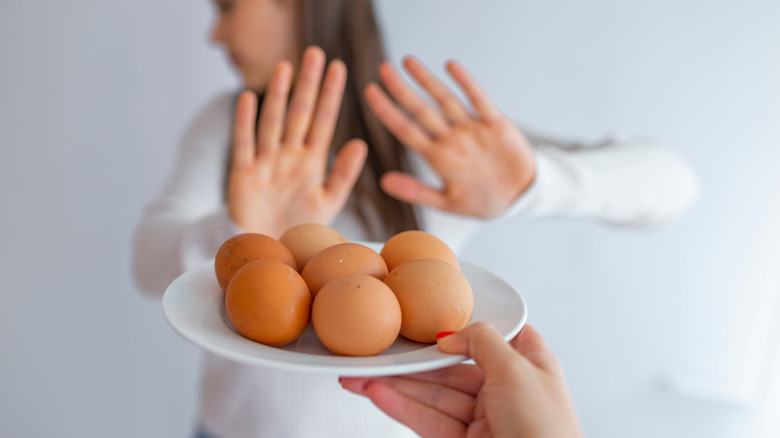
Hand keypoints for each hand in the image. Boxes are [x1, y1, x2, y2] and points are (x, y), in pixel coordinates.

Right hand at [227, 46, 366, 237]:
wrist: (271, 253)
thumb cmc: (302, 231)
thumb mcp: (328, 202)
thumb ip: (343, 174)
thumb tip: (360, 143)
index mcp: (312, 163)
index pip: (324, 121)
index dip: (331, 95)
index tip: (339, 67)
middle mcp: (289, 157)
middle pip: (299, 113)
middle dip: (307, 84)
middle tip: (314, 52)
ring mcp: (266, 163)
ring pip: (272, 122)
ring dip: (277, 94)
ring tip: (285, 66)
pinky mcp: (243, 175)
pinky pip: (244, 144)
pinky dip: (245, 122)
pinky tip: (248, 98)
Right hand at [340, 322, 582, 437]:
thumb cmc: (548, 434)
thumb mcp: (518, 370)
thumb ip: (482, 341)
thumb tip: (452, 334)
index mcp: (529, 364)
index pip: (488, 336)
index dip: (457, 329)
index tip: (423, 323)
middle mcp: (506, 389)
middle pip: (449, 369)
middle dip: (410, 364)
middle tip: (377, 355)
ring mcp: (484, 419)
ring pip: (432, 397)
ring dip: (396, 386)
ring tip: (362, 377)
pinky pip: (428, 421)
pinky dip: (401, 407)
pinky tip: (379, 394)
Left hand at [365, 57, 534, 218]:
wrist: (521, 197)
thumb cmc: (482, 201)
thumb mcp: (447, 202)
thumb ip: (416, 191)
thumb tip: (383, 182)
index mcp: (438, 157)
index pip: (406, 130)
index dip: (387, 111)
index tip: (370, 92)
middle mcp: (451, 138)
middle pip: (421, 110)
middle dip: (401, 89)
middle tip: (382, 68)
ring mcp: (472, 129)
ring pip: (445, 100)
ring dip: (427, 80)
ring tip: (407, 60)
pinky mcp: (495, 124)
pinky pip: (478, 100)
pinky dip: (465, 83)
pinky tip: (450, 66)